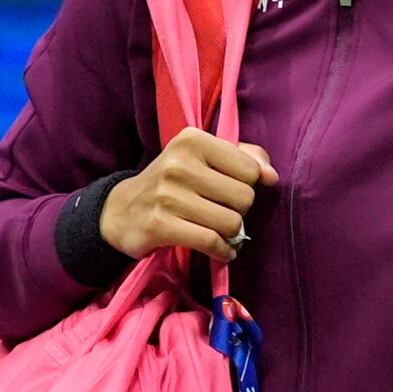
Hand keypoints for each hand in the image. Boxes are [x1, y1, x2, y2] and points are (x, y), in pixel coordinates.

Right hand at [100, 129, 278, 262]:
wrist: (121, 210)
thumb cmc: (172, 182)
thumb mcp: (203, 158)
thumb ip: (244, 158)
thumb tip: (271, 176)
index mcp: (192, 140)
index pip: (250, 169)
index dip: (246, 185)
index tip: (228, 190)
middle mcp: (179, 164)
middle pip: (244, 197)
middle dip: (238, 210)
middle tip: (219, 211)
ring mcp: (168, 195)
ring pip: (231, 223)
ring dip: (230, 233)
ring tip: (217, 230)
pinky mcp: (161, 225)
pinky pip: (212, 242)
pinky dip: (223, 251)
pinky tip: (220, 250)